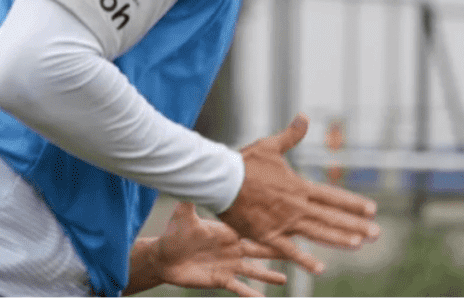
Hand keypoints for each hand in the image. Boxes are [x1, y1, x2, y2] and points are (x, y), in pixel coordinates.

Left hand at [155, 202, 285, 296]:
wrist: (164, 257)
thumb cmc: (174, 233)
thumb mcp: (184, 215)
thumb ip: (191, 199)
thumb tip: (191, 176)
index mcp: (229, 231)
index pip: (253, 228)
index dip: (270, 226)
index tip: (288, 222)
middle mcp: (233, 248)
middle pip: (261, 249)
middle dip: (279, 250)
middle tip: (298, 251)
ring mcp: (229, 265)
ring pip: (254, 271)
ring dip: (268, 276)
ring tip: (283, 280)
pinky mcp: (221, 280)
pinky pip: (239, 288)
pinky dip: (251, 294)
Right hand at [217, 114, 379, 274]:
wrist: (221, 181)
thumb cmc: (244, 162)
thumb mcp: (270, 145)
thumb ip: (291, 135)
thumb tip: (304, 116)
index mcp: (299, 186)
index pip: (332, 196)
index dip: (353, 203)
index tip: (372, 209)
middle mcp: (296, 206)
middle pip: (331, 217)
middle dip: (356, 226)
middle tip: (377, 234)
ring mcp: (284, 222)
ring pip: (317, 233)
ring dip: (339, 239)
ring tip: (358, 244)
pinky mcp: (268, 235)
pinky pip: (289, 251)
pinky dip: (304, 260)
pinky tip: (320, 268)